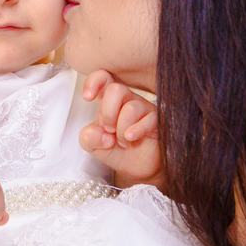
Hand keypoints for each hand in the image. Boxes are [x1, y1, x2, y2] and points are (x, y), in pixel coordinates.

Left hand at [79, 70, 165, 188]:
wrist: (136, 168)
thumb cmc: (115, 150)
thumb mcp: (92, 145)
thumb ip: (88, 137)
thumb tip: (102, 133)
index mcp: (109, 100)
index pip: (103, 77)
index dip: (94, 82)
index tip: (88, 97)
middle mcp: (127, 100)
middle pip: (116, 89)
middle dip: (108, 113)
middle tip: (109, 129)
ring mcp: (143, 108)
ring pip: (130, 108)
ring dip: (121, 129)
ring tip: (122, 141)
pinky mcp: (157, 120)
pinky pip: (148, 119)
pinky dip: (135, 131)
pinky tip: (130, 139)